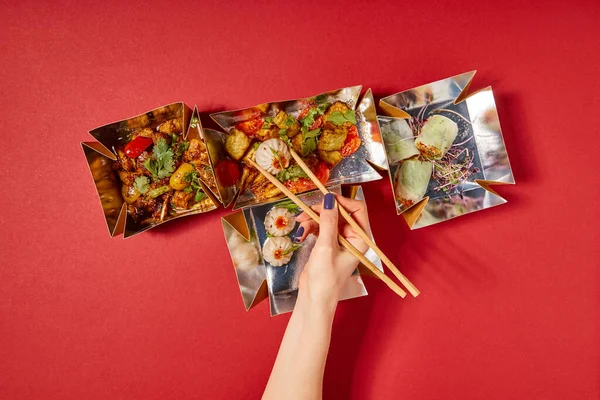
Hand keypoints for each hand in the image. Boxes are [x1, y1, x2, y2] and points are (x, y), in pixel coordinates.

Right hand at [294, 193, 370, 310]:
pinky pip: (320, 227)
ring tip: (300, 225)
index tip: (325, 199)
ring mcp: (339, 240)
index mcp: (359, 238)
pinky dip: (310, 227)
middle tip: (306, 212)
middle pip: (339, 213)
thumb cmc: (325, 277)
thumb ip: (328, 221)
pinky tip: (301, 234)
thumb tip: (329, 199)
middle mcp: (352, 237)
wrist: (314, 298)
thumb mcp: (326, 247)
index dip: (342, 202)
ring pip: (327, 219)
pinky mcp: (327, 244)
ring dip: (312, 219)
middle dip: (322, 211)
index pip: (357, 210)